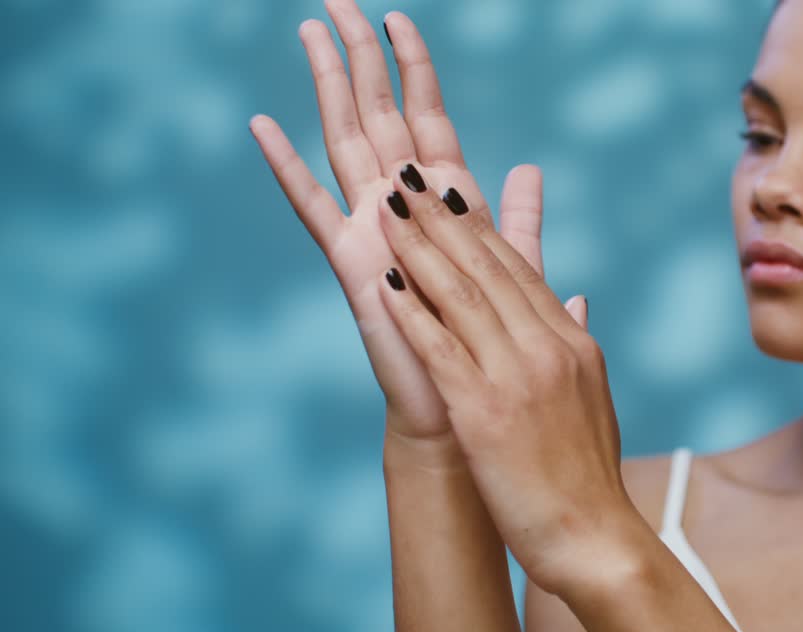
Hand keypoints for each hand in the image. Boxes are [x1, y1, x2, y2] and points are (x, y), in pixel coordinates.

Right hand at [248, 0, 585, 441]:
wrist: (465, 413)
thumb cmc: (489, 347)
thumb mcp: (514, 270)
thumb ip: (519, 219)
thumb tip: (532, 168)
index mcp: (444, 204)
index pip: (427, 119)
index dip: (415, 69)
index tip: (400, 17)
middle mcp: (401, 208)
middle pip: (378, 116)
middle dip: (361, 58)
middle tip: (337, 1)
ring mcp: (371, 231)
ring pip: (346, 142)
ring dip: (329, 88)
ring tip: (308, 33)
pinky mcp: (351, 263)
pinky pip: (314, 206)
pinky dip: (288, 167)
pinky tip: (263, 125)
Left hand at [377, 166, 642, 596]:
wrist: (596, 538)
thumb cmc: (589, 478)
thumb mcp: (595, 398)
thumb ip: (580, 343)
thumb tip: (576, 299)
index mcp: (574, 344)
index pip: (521, 271)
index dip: (479, 228)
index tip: (449, 194)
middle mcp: (548, 348)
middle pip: (489, 269)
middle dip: (444, 220)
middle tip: (408, 178)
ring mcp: (518, 377)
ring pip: (463, 295)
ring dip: (421, 248)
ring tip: (388, 210)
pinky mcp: (485, 411)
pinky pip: (442, 348)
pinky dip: (412, 312)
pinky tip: (385, 283)